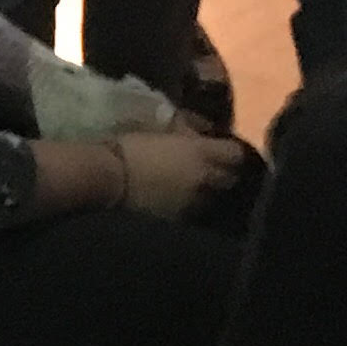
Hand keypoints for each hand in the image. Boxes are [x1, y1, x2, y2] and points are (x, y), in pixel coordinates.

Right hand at [111, 128, 249, 219]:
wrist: (109, 177)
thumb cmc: (133, 145)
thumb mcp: (162, 127)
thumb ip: (187, 126)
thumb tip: (204, 127)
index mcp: (201, 152)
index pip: (236, 154)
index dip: (233, 151)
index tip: (225, 148)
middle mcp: (205, 179)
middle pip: (231, 179)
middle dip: (227, 172)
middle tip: (215, 166)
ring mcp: (194, 201)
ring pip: (215, 197)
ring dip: (212, 190)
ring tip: (200, 185)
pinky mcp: (180, 218)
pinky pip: (196, 210)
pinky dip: (195, 204)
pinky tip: (183, 199)